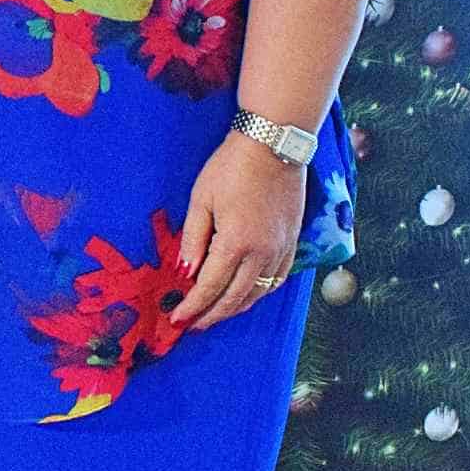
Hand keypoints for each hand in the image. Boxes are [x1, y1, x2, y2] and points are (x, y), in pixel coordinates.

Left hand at [173, 137, 306, 332]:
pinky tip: (246, 295)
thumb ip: (193, 239)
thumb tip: (185, 272)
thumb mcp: (200, 199)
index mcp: (235, 244)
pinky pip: (276, 280)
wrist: (273, 146)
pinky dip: (259, 293)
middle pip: (235, 299)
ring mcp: (281, 250)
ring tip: (215, 314)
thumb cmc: (231, 167)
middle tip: (192, 324)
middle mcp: (262, 254)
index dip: (192, 308)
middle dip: (211, 315)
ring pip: (258, 294)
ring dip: (235, 308)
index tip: (177, 320)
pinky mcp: (292, 243)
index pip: (209, 288)